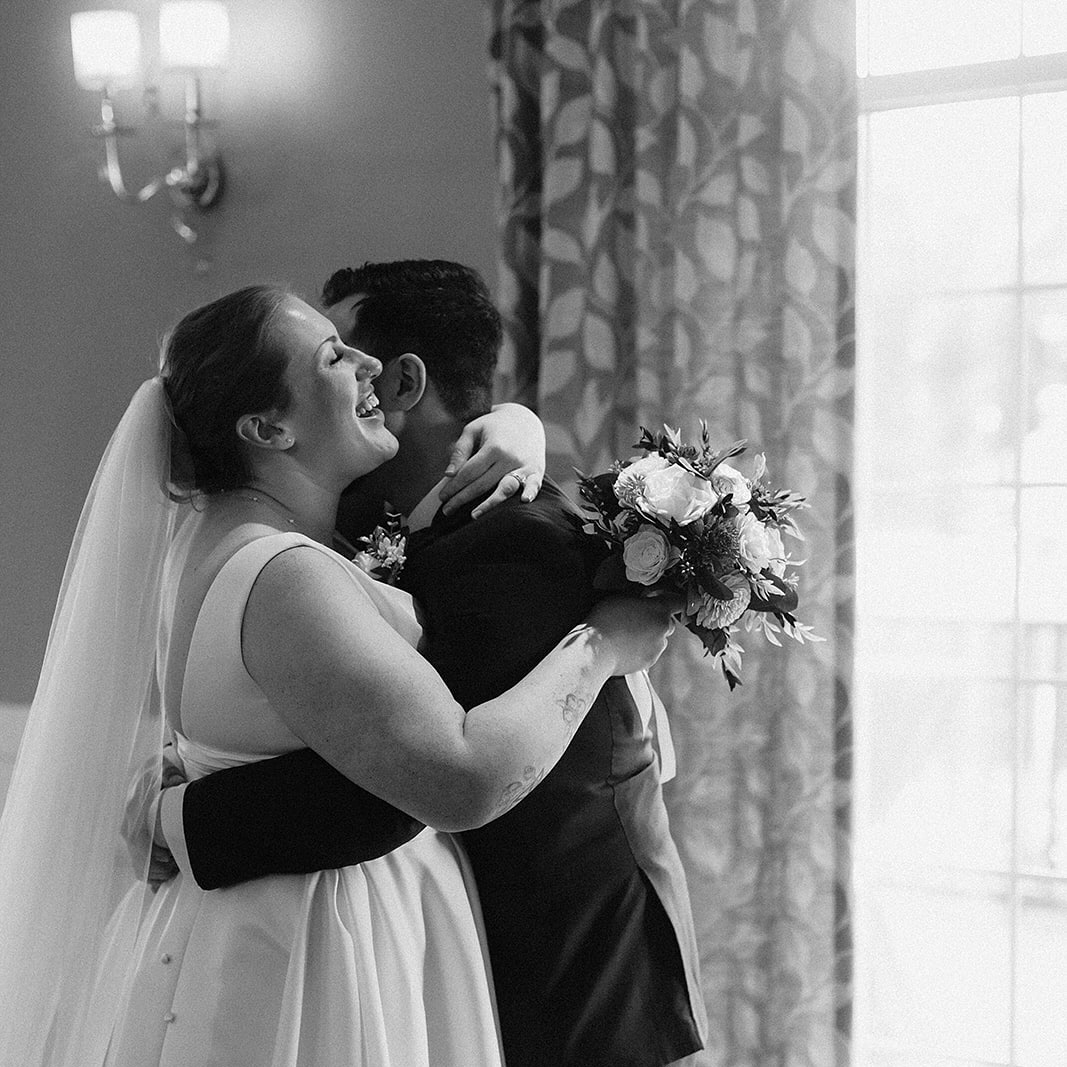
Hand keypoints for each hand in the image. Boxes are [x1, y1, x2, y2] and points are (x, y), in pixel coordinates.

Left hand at [439, 402, 545, 516]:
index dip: (454, 486)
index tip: (442, 497)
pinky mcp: (536, 471)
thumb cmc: (493, 426)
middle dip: (462, 498)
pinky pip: (534, 485)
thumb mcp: (473, 429)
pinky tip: (523, 501)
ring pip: (505, 489)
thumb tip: (449, 474)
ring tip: (473, 515)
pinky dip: (530, 493)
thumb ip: (460, 451)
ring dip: (489, 504)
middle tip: (446, 510)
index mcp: (493, 447)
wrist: (525, 419)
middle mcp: (509, 457)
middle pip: (482, 484)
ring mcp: (524, 465)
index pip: (469, 472)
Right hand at [586, 592, 682, 675]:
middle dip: (655, 619)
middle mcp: (663, 629)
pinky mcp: (649, 661)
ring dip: (648, 635)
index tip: (660, 599)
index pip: (679, 601)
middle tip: (636, 617)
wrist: (595, 650)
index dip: (670, 599)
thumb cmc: (604, 621)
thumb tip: (643, 600)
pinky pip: (650, 652)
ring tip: (626, 634)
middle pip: (667, 621)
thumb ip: (639, 599)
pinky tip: (624, 645)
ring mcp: (657, 647)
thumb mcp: (621, 598)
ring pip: (658, 638)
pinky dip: (641, 649)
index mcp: (659, 609)